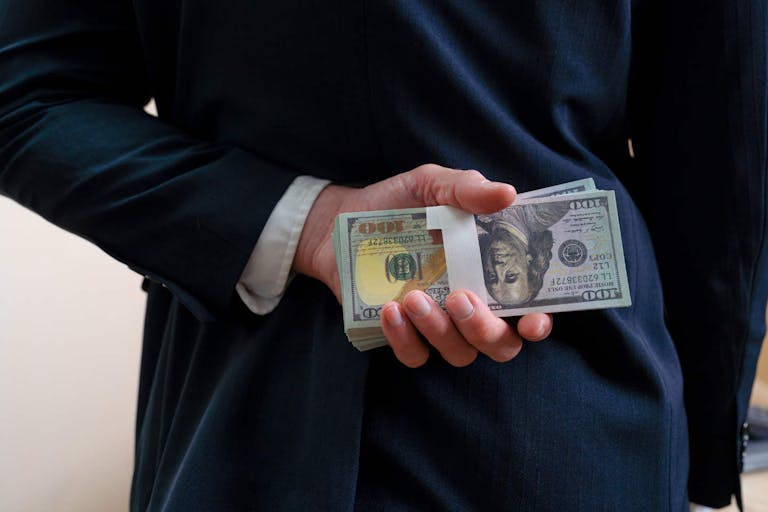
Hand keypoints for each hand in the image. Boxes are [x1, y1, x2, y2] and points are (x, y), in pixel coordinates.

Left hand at [293, 164, 552, 366]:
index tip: (533, 322)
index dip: (538, 322)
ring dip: (441, 331)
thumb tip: (507, 194)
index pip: (529, 308)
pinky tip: (390, 310)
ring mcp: (438, 325)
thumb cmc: (399, 203)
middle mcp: (471, 305)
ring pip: (459, 353)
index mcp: (490, 271)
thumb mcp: (432, 184)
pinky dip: (405, 339)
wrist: (340, 219)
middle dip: (486, 330)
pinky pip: (415, 355)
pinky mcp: (403, 335)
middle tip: (461, 299)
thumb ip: (467, 189)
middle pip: (500, 344)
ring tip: (414, 297)